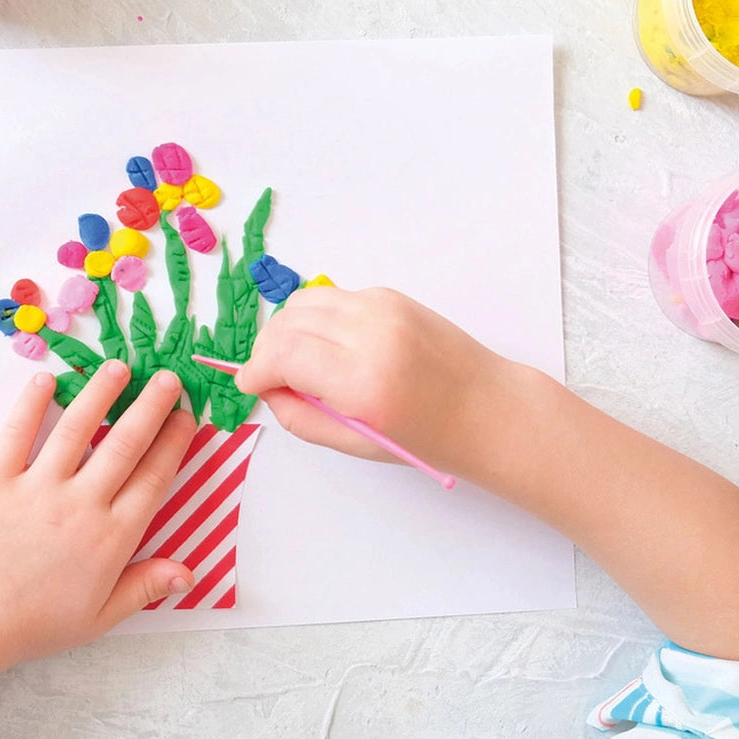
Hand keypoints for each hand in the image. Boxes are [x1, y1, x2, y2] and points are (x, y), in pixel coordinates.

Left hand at [0, 360, 197, 665]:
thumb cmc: (33, 624)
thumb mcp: (99, 617)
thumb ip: (145, 587)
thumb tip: (189, 573)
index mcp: (112, 537)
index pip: (154, 478)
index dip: (174, 444)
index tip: (187, 418)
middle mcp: (81, 505)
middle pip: (126, 443)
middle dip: (151, 407)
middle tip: (168, 379)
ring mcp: (38, 488)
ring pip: (78, 429)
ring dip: (101, 394)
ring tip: (119, 367)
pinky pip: (18, 433)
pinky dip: (32, 404)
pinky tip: (46, 380)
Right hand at [235, 286, 529, 480]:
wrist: (488, 407)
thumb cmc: (428, 437)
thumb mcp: (356, 442)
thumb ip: (300, 416)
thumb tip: (265, 388)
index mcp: (364, 380)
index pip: (282, 354)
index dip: (255, 369)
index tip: (249, 385)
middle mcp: (372, 333)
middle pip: (287, 323)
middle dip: (267, 351)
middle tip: (271, 379)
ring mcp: (383, 307)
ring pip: (304, 302)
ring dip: (288, 331)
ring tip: (297, 363)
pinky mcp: (390, 295)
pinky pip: (332, 298)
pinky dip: (317, 319)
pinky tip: (330, 347)